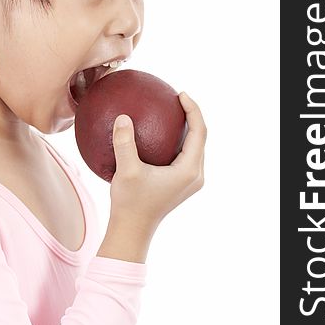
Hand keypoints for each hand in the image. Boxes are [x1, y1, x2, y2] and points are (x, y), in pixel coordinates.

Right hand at [109, 91, 206, 230]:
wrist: (133, 231)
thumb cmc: (130, 204)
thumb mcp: (126, 171)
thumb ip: (125, 143)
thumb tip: (123, 117)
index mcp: (189, 170)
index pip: (200, 131)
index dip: (194, 109)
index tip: (180, 94)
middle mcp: (195, 174)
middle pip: (200, 137)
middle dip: (192, 115)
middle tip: (176, 98)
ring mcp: (190, 180)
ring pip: (194, 146)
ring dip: (186, 127)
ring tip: (171, 111)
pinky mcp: (181, 183)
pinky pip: (185, 154)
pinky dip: (177, 140)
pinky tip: (157, 133)